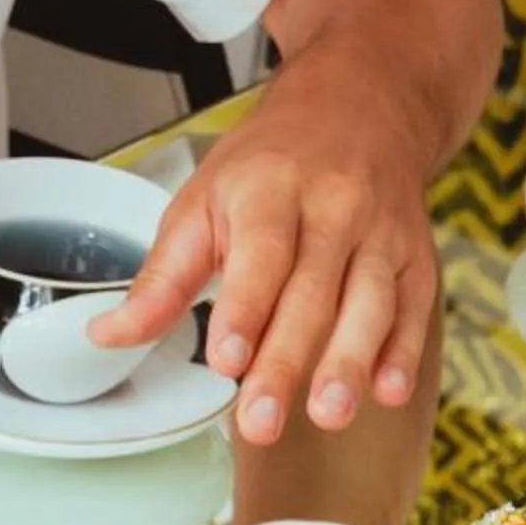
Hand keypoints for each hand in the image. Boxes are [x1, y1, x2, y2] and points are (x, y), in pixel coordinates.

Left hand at [85, 60, 441, 444]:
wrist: (362, 104)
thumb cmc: (270, 164)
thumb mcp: (202, 202)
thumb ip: (162, 277)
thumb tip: (109, 335)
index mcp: (271, 190)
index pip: (261, 253)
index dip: (245, 308)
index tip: (225, 359)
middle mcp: (334, 207)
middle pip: (312, 291)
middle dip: (286, 360)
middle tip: (260, 420)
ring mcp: (382, 231)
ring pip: (370, 301)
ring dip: (350, 362)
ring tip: (328, 413)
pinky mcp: (416, 254)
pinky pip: (415, 306)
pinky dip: (404, 352)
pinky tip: (387, 392)